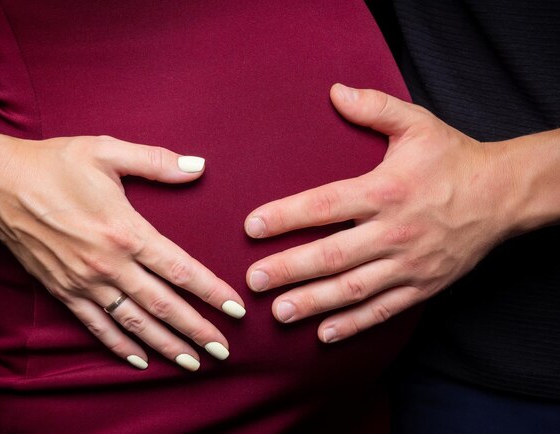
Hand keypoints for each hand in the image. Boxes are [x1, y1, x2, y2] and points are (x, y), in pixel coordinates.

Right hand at [0, 134, 245, 369]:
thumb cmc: (54, 164)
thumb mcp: (108, 151)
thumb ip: (158, 162)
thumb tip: (200, 166)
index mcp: (127, 232)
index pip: (181, 270)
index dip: (212, 292)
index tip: (236, 310)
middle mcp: (110, 265)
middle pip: (164, 305)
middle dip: (197, 330)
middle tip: (223, 351)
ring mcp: (85, 283)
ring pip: (134, 323)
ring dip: (165, 345)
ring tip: (192, 363)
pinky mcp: (64, 291)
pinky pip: (96, 326)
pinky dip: (119, 346)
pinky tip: (139, 360)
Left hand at [244, 84, 514, 342]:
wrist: (504, 195)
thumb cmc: (454, 158)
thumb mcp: (417, 124)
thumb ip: (374, 108)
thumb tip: (334, 91)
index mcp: (386, 190)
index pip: (325, 204)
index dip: (286, 216)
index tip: (252, 226)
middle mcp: (394, 230)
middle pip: (333, 254)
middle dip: (290, 269)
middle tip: (253, 280)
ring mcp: (409, 263)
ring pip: (354, 289)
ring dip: (314, 302)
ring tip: (279, 312)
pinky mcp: (422, 285)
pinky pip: (384, 310)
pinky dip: (354, 325)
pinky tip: (324, 333)